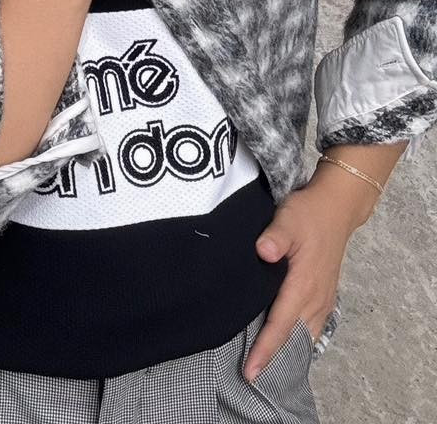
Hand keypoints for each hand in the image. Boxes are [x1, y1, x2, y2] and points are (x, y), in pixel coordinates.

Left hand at [243, 167, 369, 379]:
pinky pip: (309, 327)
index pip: (280, 325)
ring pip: (302, 335)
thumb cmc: (308, 213)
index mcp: (303, 285)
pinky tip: (282, 342)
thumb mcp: (288, 218)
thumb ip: (275, 237)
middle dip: (272, 358)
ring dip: (284, 350)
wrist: (336, 209)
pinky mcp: (323, 296)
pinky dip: (296, 339)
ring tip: (260, 364)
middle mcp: (315, 299)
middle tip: (248, 374)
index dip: (265, 349)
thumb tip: (263, 252)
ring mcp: (322, 300)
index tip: (250, 371)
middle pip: (291, 337)